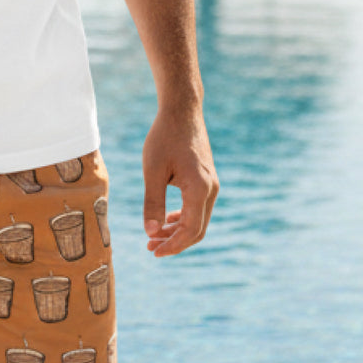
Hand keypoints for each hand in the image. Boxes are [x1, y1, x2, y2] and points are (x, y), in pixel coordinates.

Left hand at [142, 104, 217, 256]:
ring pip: (198, 220)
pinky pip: (198, 208)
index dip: (172, 245)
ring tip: (154, 236)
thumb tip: (151, 232)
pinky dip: (184, 218)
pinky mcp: (207, 180)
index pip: (190, 230)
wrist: (181, 111)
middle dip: (175, 242)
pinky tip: (167, 219)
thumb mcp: (152, 171)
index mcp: (199, 189)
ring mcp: (211, 185)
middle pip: (197, 230)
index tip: (152, 250)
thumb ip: (153, 203)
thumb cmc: (164, 137)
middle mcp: (211, 190)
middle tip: (150, 247)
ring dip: (178, 231)